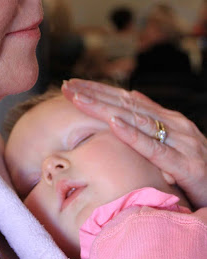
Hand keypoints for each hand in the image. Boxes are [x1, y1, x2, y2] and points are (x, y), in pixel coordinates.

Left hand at [62, 79, 206, 207]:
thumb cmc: (199, 173)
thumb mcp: (174, 144)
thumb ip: (154, 122)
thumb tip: (132, 97)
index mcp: (168, 120)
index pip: (126, 100)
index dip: (98, 91)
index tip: (71, 85)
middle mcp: (174, 125)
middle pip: (125, 105)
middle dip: (93, 95)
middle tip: (66, 87)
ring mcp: (181, 142)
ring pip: (135, 121)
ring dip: (104, 108)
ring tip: (79, 99)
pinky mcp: (185, 165)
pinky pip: (154, 148)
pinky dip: (133, 134)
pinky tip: (113, 123)